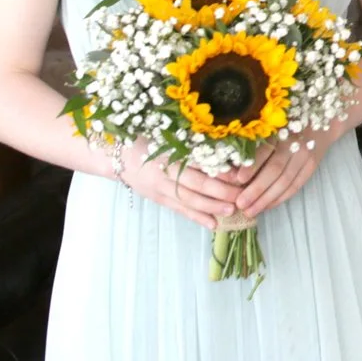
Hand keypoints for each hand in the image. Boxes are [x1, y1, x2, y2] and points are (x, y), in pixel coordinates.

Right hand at [115, 142, 240, 230]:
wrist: (119, 156)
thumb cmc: (149, 139)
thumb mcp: (170, 136)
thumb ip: (193, 142)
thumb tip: (225, 146)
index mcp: (172, 153)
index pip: (200, 163)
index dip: (220, 170)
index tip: (241, 173)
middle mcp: (167, 172)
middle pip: (197, 184)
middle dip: (221, 191)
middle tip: (241, 195)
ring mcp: (162, 189)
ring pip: (190, 200)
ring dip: (212, 207)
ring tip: (231, 211)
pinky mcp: (160, 199)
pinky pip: (180, 210)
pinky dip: (197, 217)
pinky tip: (213, 224)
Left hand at [227, 127, 342, 221]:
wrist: (321, 123)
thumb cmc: (287, 126)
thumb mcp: (271, 129)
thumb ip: (254, 145)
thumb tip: (232, 170)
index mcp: (280, 131)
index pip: (265, 151)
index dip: (252, 166)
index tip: (238, 179)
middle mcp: (294, 144)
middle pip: (275, 170)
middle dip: (256, 189)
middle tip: (240, 204)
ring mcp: (305, 156)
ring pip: (285, 181)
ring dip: (267, 199)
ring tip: (250, 211)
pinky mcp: (311, 166)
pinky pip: (295, 186)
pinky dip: (280, 198)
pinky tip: (267, 206)